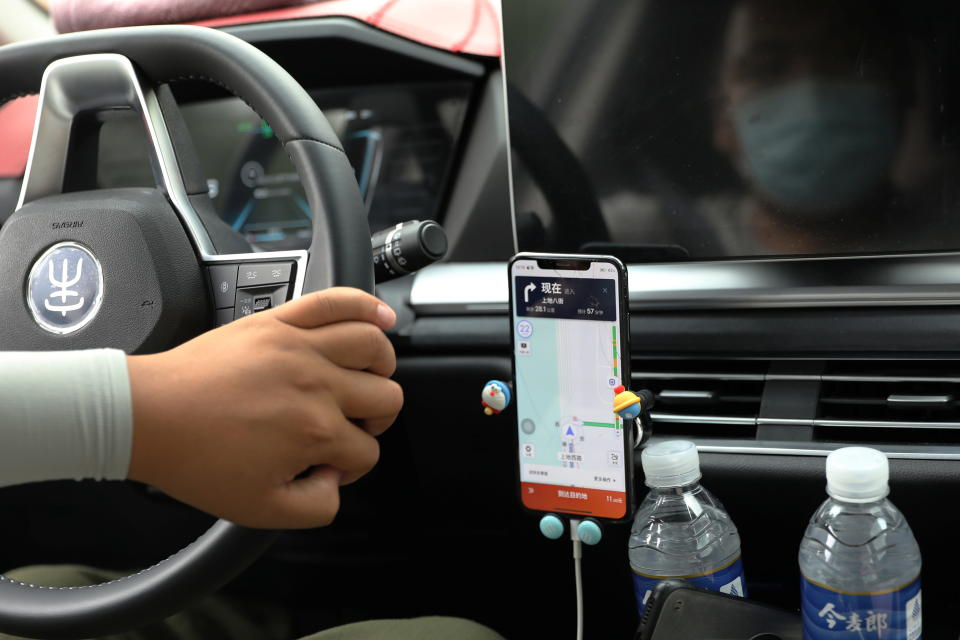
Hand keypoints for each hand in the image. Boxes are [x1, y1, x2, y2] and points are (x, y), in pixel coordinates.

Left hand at [126, 287, 402, 528]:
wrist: (149, 417)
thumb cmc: (195, 458)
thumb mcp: (259, 511)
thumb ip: (316, 507)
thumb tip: (337, 481)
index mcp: (315, 431)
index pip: (367, 450)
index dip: (353, 465)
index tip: (328, 466)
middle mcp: (317, 384)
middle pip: (386, 397)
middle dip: (376, 420)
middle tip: (349, 427)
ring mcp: (300, 347)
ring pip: (374, 346)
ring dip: (382, 367)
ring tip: (369, 379)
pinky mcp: (279, 322)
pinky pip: (335, 301)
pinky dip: (365, 304)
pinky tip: (380, 317)